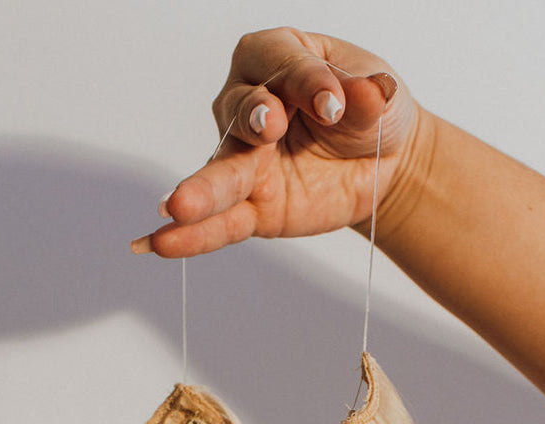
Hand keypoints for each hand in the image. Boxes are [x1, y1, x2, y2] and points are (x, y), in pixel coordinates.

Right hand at [129, 27, 419, 257]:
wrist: (380, 161)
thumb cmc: (366, 112)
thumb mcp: (378, 94)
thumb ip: (368, 97)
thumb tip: (369, 95)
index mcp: (278, 57)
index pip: (281, 63)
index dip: (307, 80)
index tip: (335, 102)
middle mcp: (249, 104)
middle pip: (239, 112)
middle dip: (252, 118)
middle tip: (267, 125)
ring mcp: (247, 159)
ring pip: (222, 172)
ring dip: (200, 190)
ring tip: (177, 207)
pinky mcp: (255, 206)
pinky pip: (223, 223)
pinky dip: (194, 237)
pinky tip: (163, 244)